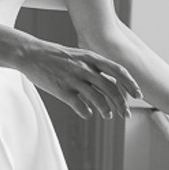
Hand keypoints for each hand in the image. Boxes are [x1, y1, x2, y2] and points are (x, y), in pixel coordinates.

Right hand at [22, 40, 140, 120]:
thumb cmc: (55, 56)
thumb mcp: (78, 56)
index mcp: (91, 58)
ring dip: (106, 110)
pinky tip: (88, 114)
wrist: (30, 53)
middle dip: (122, 103)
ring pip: (98, 99)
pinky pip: (80, 106)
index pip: (118, 71)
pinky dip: (87, 112)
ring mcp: (73, 79)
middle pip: (111, 88)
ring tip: (108, 115)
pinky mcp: (61, 90)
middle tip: (125, 114)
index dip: (130, 84)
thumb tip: (109, 85)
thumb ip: (94, 69)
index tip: (137, 96)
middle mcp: (84, 68)